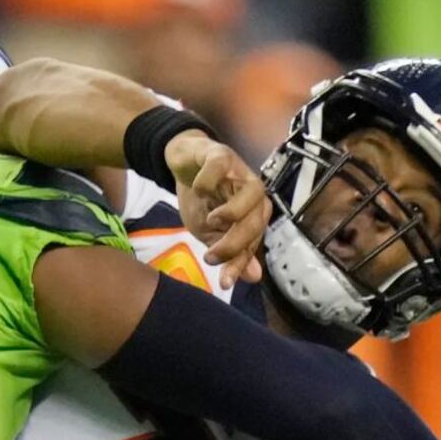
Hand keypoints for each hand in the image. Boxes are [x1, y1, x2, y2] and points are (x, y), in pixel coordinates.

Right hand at [164, 131, 270, 288]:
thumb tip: (254, 278)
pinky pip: (220, 169)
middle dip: (235, 243)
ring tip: (211, 221)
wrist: (184, 165)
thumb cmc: (202, 199)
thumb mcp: (210, 233)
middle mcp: (254, 195)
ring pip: (251, 193)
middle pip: (256, 221)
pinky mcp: (222, 155)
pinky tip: (197, 190)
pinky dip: (206, 183)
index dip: (239, 264)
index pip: (252, 243)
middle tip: (210, 256)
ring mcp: (240, 173)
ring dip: (233, 212)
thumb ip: (231, 253)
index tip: (223, 284)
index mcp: (254, 215)